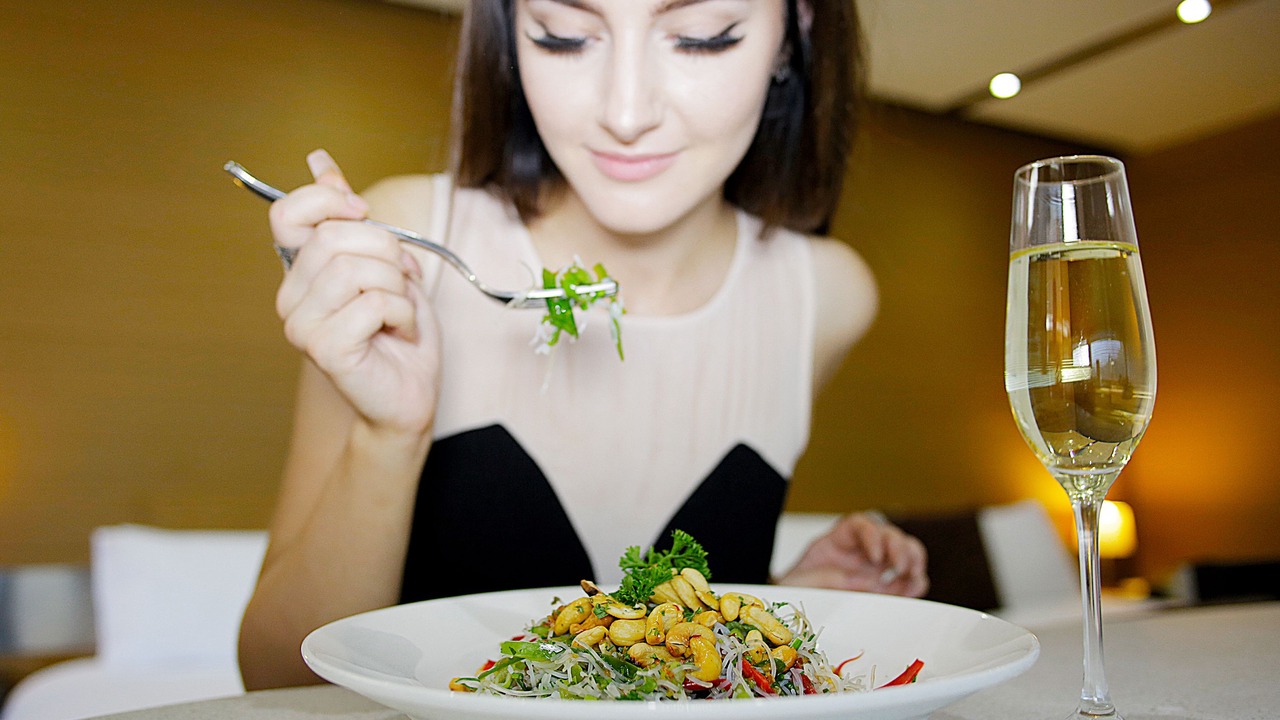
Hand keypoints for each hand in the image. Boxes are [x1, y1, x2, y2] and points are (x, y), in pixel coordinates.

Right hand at [270, 149, 440, 434]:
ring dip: (397, 287)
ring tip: (400, 312)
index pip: (288, 213)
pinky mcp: (323, 349)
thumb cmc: (397, 332)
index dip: (329, 201)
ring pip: (355, 269)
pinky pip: (372, 304)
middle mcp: (290, 297)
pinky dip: (402, 314)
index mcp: (299, 272)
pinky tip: (399, 333)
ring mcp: (301, 325)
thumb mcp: (382, 263)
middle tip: (401, 279)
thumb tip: (319, 161)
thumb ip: (350, 218)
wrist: (409, 395)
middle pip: (335, 237)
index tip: (364, 213)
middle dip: (386, 250)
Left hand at [776, 512, 928, 596]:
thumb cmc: (792, 596)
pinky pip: (911, 579)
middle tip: (899, 567)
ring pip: (906, 550)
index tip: (874, 556)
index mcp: (835, 544)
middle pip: (888, 534)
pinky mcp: (887, 589)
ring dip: (914, 560)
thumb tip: (867, 580)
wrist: (795, 620)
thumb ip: (827, 578)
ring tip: (911, 576)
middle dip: (898, 547)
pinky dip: (916, 583)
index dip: (871, 535)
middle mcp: (859, 552)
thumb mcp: (797, 583)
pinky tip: (912, 591)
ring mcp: (876, 569)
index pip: (858, 525)